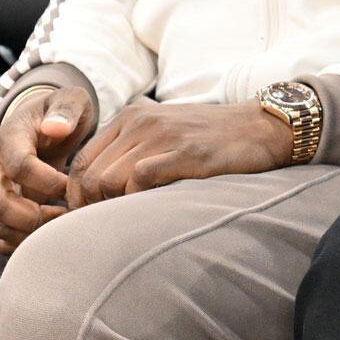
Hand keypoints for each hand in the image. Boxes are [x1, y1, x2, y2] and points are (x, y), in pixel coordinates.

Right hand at [0, 86, 94, 252]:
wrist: (43, 122)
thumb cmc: (61, 113)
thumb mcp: (70, 99)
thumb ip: (66, 109)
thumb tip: (55, 128)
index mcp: (9, 137)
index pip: (19, 166)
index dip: (48, 181)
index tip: (72, 184)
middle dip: (32, 216)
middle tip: (65, 215)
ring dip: (30, 232)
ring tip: (63, 224)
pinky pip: (1, 235)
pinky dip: (23, 242)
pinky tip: (51, 233)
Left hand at [64, 101, 291, 208]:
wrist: (261, 127)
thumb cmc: (210, 138)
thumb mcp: (163, 131)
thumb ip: (130, 149)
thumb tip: (95, 189)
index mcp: (131, 117)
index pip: (80, 161)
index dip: (78, 195)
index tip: (92, 214)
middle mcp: (141, 122)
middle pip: (89, 176)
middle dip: (91, 207)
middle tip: (110, 222)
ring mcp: (163, 136)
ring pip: (108, 180)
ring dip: (114, 205)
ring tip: (132, 214)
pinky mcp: (185, 152)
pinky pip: (139, 180)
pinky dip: (138, 198)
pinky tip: (154, 203)